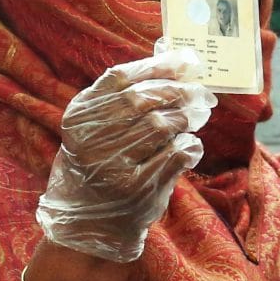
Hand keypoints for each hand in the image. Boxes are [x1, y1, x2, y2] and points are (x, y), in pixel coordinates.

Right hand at [35, 51, 214, 262]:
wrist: (90, 220)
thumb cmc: (99, 163)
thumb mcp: (96, 128)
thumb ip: (124, 97)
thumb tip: (173, 60)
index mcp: (79, 115)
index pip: (120, 78)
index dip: (156, 66)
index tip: (184, 61)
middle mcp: (91, 138)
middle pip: (143, 99)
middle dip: (178, 92)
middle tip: (200, 93)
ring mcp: (113, 163)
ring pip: (161, 125)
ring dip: (185, 118)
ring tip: (195, 118)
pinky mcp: (136, 187)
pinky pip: (174, 155)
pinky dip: (189, 146)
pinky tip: (190, 145)